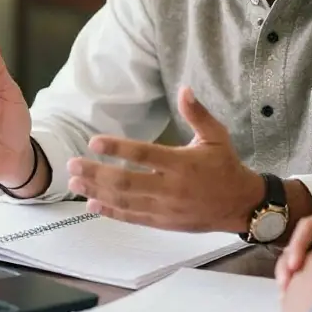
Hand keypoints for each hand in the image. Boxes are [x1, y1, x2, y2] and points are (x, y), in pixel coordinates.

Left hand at [67, 87, 263, 231]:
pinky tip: (92, 204)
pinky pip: (132, 217)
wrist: (240, 205)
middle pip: (125, 181)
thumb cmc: (225, 166)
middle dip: (95, 172)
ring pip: (124, 201)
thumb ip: (198, 114)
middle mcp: (170, 188)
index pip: (143, 155)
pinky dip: (110, 211)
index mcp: (182, 163)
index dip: (117, 148)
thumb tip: (184, 89)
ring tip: (74, 181)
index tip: (93, 141)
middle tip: (72, 164)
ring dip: (96, 191)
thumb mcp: (216, 136)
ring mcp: (165, 208)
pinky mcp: (163, 223)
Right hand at [277, 214, 311, 300]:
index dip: (299, 243)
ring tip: (288, 296)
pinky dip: (308, 291)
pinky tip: (302, 304)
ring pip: (309, 266)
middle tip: (285, 283)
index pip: (311, 228)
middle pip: (304, 247)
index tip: (296, 264)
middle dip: (290, 262)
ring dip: (295, 279)